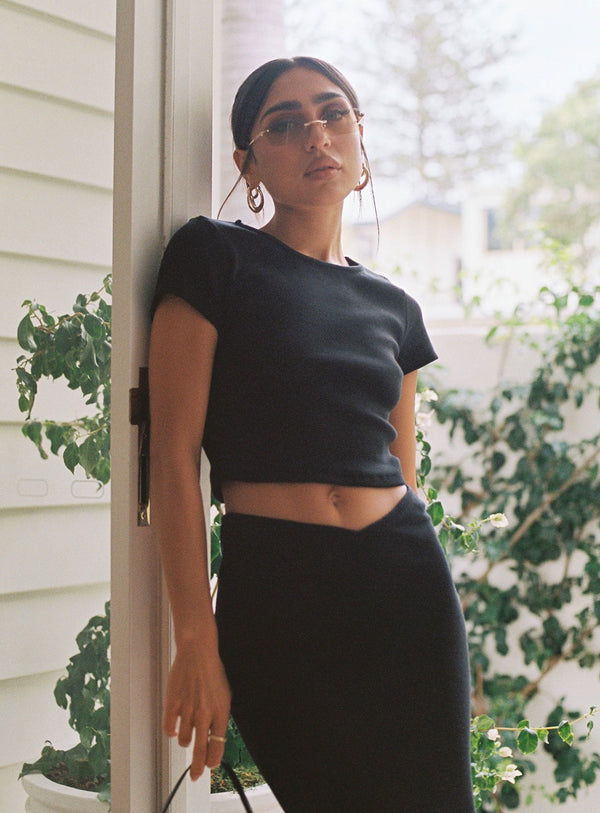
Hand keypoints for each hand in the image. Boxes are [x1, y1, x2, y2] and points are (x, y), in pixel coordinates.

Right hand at [163, 637, 231, 779]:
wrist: (198, 652)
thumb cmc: (211, 673)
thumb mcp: (223, 696)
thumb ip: (219, 719)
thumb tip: (213, 741)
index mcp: (221, 712)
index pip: (218, 746)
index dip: (213, 760)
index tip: (210, 765)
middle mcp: (205, 713)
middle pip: (201, 750)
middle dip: (199, 767)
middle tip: (196, 776)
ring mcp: (188, 709)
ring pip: (184, 740)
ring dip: (185, 738)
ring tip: (188, 724)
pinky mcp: (173, 704)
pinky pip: (169, 729)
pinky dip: (172, 730)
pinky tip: (176, 723)